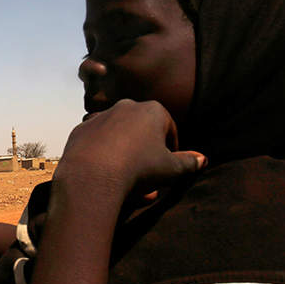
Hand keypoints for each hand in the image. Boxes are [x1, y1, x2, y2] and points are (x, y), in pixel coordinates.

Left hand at [56, 99, 205, 201]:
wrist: (93, 175)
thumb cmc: (138, 169)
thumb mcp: (170, 169)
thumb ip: (188, 162)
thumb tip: (203, 159)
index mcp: (153, 110)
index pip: (168, 129)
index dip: (171, 149)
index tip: (168, 167)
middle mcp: (126, 106)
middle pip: (142, 130)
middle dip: (146, 151)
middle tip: (147, 175)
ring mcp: (101, 116)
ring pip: (118, 135)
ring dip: (124, 152)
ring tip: (126, 177)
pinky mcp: (81, 129)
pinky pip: (97, 142)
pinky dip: (102, 153)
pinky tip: (104, 172)